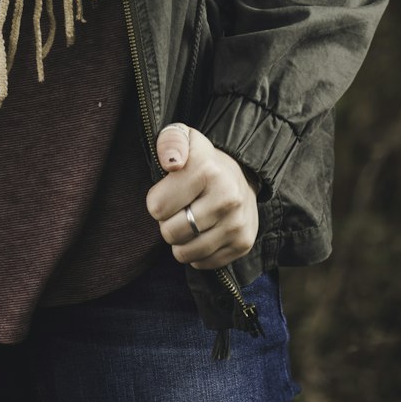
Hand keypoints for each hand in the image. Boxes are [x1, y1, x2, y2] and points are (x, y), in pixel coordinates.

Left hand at [145, 124, 259, 269]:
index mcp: (207, 170)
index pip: (157, 207)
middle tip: (180, 208)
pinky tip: (204, 232)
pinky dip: (197, 252)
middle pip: (170, 233)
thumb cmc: (200, 160)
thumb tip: (172, 162)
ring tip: (190, 220)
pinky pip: (202, 263)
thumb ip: (169, 142)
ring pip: (185, 253)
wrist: (241, 175)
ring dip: (181, 240)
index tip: (169, 190)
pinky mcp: (243, 244)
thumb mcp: (182, 138)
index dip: (156, 201)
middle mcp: (227, 197)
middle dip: (168, 222)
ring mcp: (237, 223)